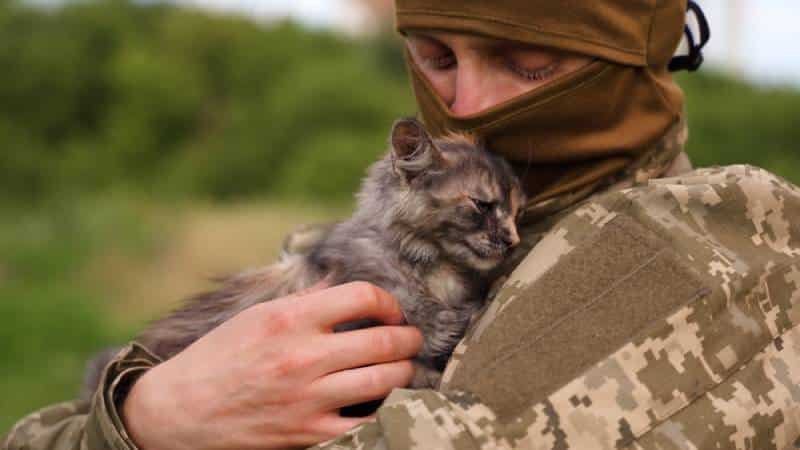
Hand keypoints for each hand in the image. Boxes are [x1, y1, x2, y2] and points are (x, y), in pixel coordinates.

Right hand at [122, 282, 422, 449]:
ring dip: (404, 371)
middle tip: (411, 338)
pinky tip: (384, 400)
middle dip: (408, 338)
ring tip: (402, 367)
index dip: (388, 302)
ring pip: (385, 381)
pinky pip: (365, 422)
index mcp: (291, 320)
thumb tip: (339, 283)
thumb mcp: (257, 315)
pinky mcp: (309, 433)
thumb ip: (304, 299)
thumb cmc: (219, 356)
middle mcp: (304, 357)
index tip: (389, 311)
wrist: (181, 411)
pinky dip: (383, 409)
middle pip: (384, 341)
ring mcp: (309, 398)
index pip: (363, 297)